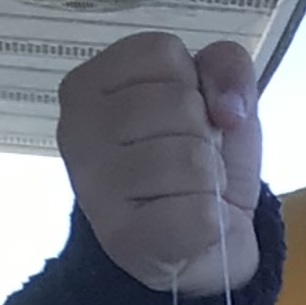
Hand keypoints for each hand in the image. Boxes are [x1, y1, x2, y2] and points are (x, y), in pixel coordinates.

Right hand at [58, 33, 261, 293]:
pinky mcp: (124, 239)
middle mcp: (76, 129)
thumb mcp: (217, 98)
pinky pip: (200, 213)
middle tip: (186, 166)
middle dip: (204, 137)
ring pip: (192, 159)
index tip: (180, 120)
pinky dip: (212, 222)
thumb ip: (227, 66)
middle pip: (179, 104)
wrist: (201, 251)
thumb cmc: (197, 166)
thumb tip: (228, 109)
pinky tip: (190, 228)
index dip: (194, 86)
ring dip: (209, 181)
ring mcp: (94, 186)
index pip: (163, 53)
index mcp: (88, 84)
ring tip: (188, 194)